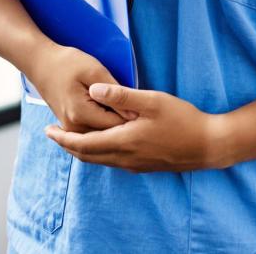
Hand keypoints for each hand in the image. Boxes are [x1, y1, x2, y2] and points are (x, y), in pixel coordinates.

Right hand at [25, 44, 138, 132]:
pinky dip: (105, 127)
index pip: (116, 126)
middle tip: (141, 114)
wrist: (41, 63)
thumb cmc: (68, 63)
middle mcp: (74, 127)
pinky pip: (93, 133)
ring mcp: (70, 129)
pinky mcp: (70, 126)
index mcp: (81, 114)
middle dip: (126, 126)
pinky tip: (114, 116)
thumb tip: (133, 112)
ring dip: (116, 128)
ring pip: (102, 137)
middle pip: (109, 135)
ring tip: (128, 114)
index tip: (146, 111)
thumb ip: (114, 92)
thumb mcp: (94, 70)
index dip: (134, 119)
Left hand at [44, 83, 225, 172]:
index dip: (63, 138)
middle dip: (68, 145)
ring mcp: (135, 165)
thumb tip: (94, 89)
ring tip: (72, 137)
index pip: (83, 144)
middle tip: (53, 134)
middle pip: (87, 156)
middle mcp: (125, 158)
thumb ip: (121, 96)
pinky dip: (99, 152)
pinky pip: (113, 161)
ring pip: (100, 160)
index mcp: (123, 142)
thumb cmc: (183, 120)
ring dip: (83, 149)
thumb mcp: (152, 101)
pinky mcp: (144, 165)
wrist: (208, 145)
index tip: (47, 130)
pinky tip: (102, 141)